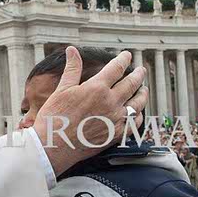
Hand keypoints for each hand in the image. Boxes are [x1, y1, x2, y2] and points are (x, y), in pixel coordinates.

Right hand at [33, 47, 147, 176]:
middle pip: (132, 83)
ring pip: (138, 103)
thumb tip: (72, 50)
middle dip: (138, 74)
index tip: (127, 55)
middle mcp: (110, 102)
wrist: (53, 146)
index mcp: (96, 88)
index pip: (116, 68)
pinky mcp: (116, 135)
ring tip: (144, 89)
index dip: (123, 59)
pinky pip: (135, 123)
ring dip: (142, 93)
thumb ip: (71, 69)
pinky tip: (136, 112)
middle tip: (141, 70)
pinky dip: (138, 115)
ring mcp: (115, 120)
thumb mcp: (61, 90)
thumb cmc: (53, 118)